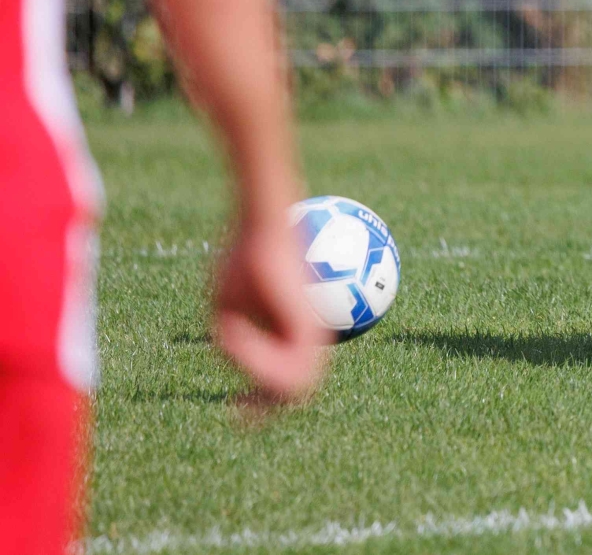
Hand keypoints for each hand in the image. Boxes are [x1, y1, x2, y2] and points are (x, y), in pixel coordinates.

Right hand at [212, 215, 328, 408]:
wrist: (266, 228)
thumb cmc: (245, 258)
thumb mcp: (230, 304)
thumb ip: (238, 333)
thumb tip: (231, 356)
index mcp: (295, 333)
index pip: (289, 380)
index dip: (265, 404)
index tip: (238, 410)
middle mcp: (310, 336)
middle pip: (295, 390)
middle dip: (266, 408)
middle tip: (239, 413)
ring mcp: (313, 333)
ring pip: (290, 382)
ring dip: (251, 368)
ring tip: (229, 339)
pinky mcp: (309, 327)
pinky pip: (285, 363)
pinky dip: (252, 355)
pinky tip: (232, 334)